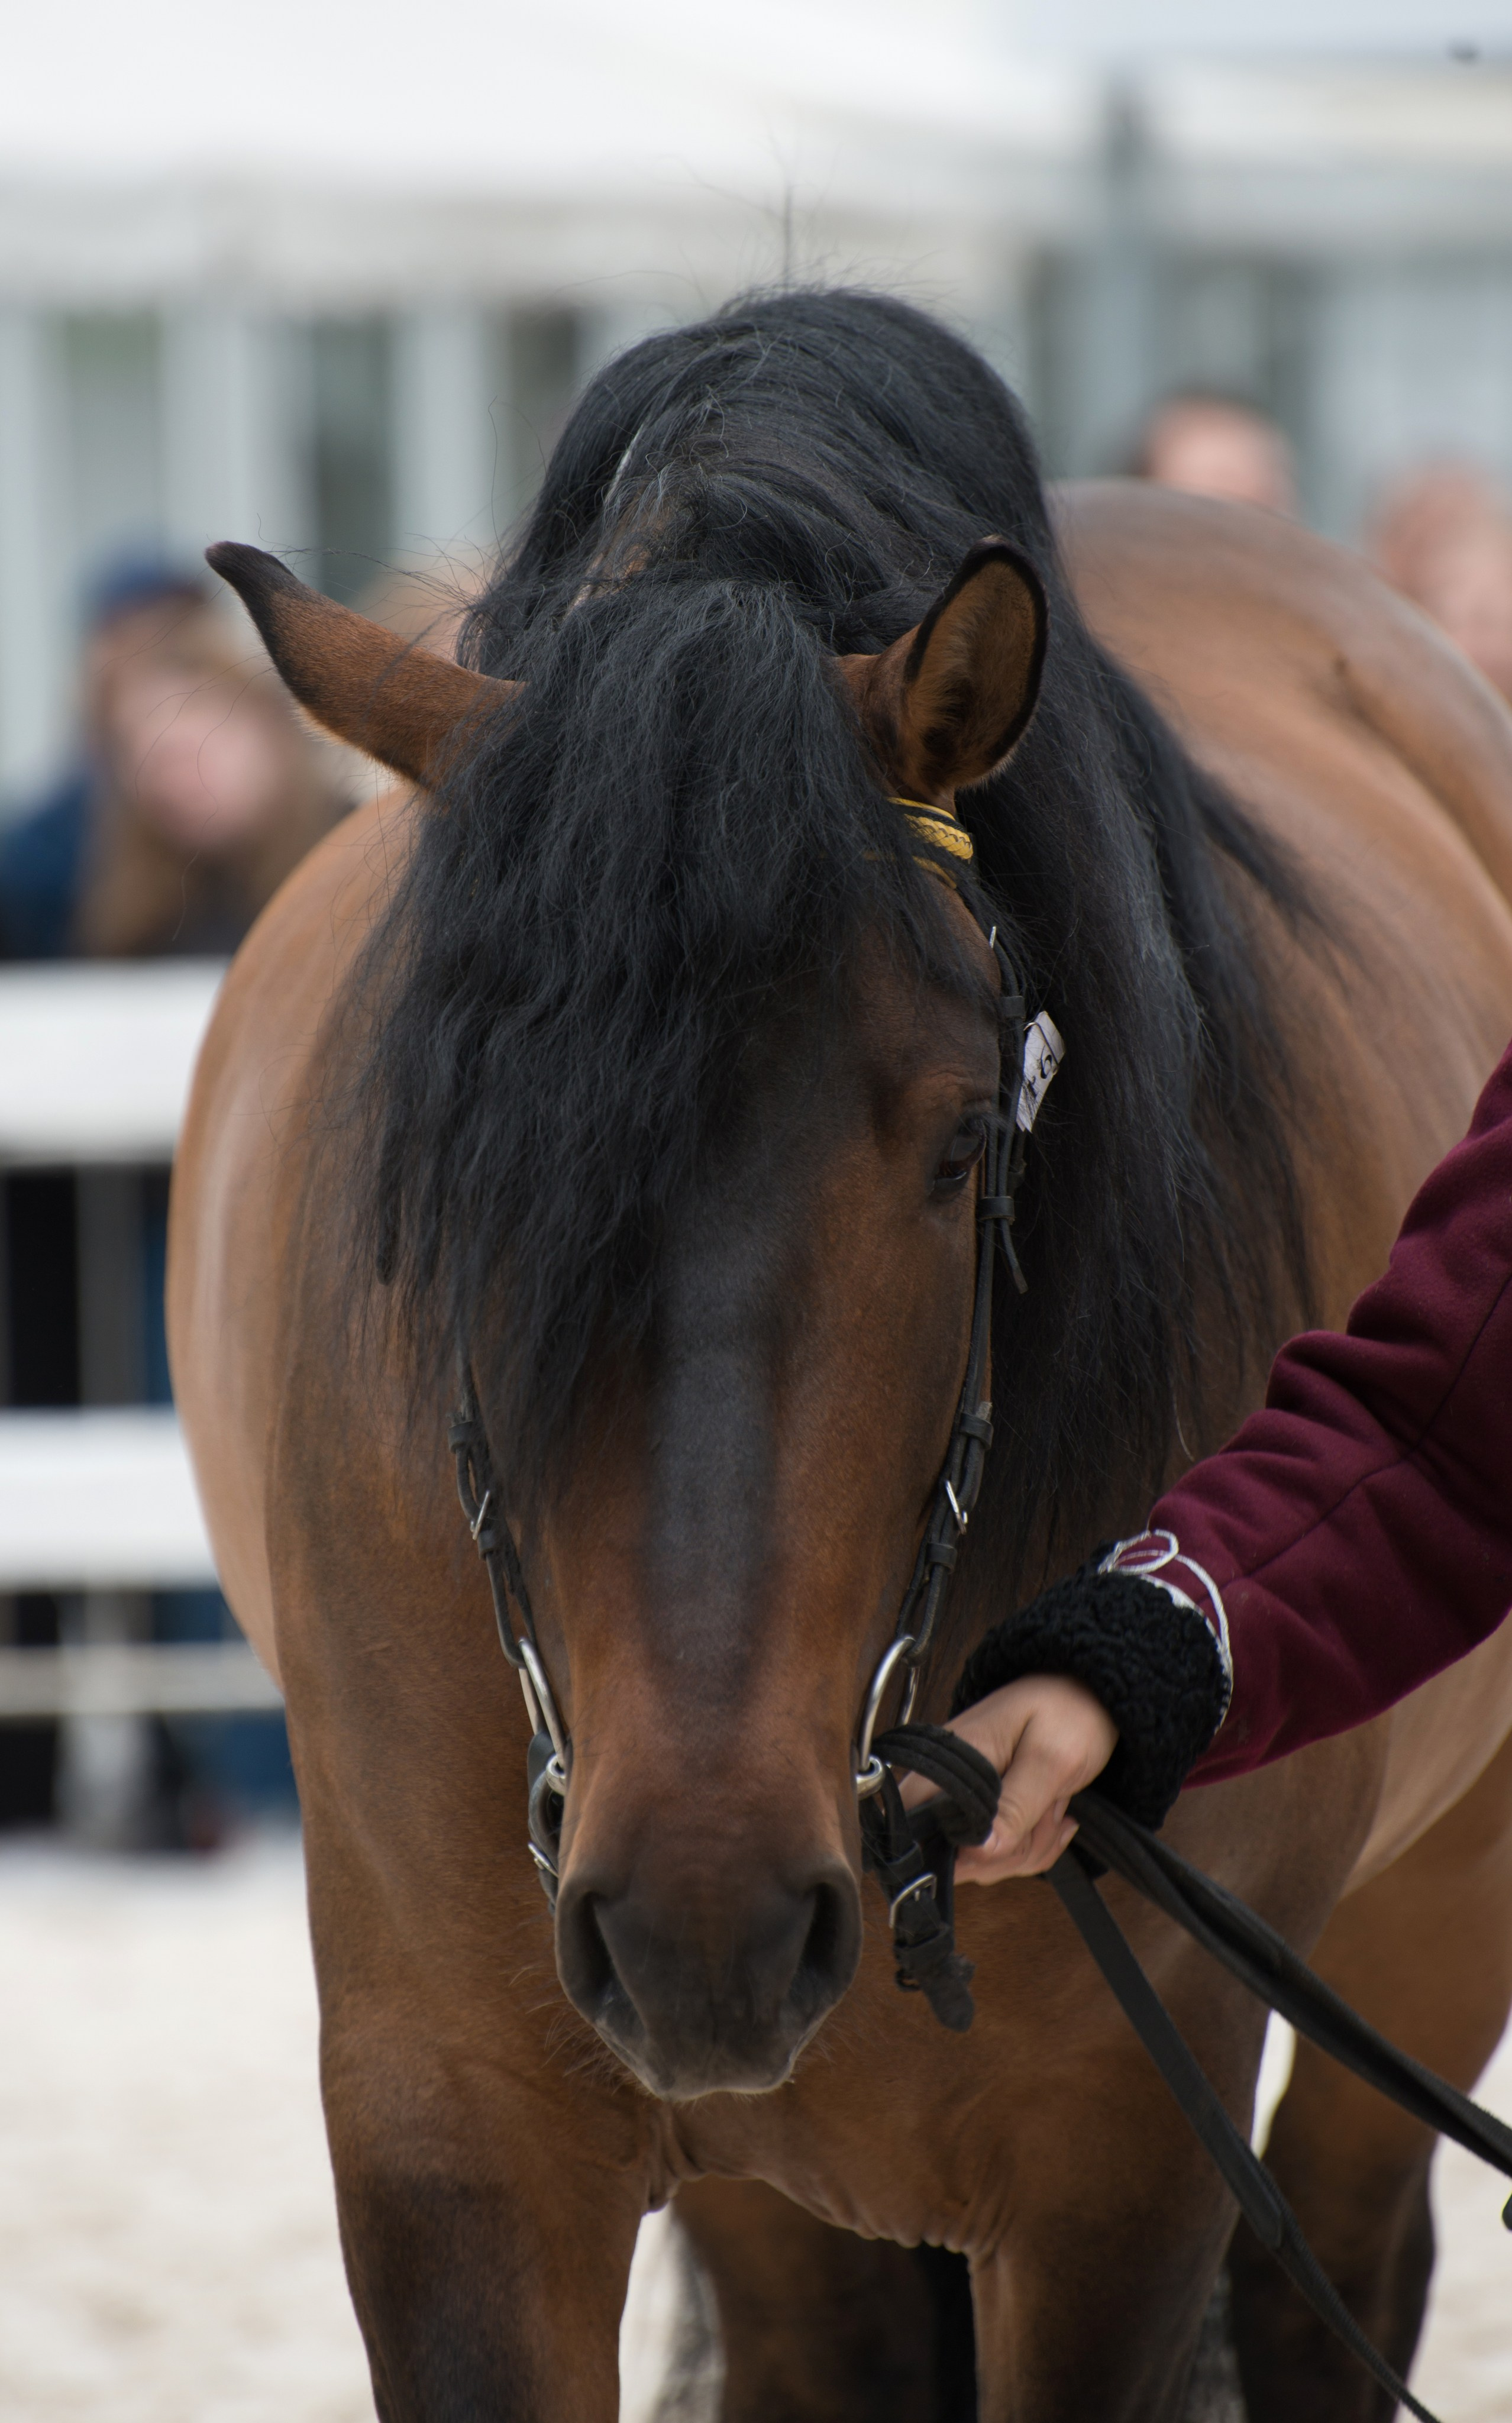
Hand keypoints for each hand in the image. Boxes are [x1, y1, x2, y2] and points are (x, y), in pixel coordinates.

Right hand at [897, 1675, 1117, 1882]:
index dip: (955, 1850)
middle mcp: (949, 1782)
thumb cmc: (1070, 1710)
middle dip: (1007, 1852)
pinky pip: (1001, 1855)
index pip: (917, 1825)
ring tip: (1051, 1806)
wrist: (1089, 1696)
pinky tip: (1051, 1817)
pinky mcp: (987, 1811)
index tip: (1004, 1840)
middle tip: (1044, 1812)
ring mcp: (968, 1799)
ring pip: (981, 1861)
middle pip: (952, 1855)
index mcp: (951, 1762)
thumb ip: (1016, 1807)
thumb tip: (979, 1853)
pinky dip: (1032, 1847)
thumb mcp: (1051, 1759)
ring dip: (1026, 1848)